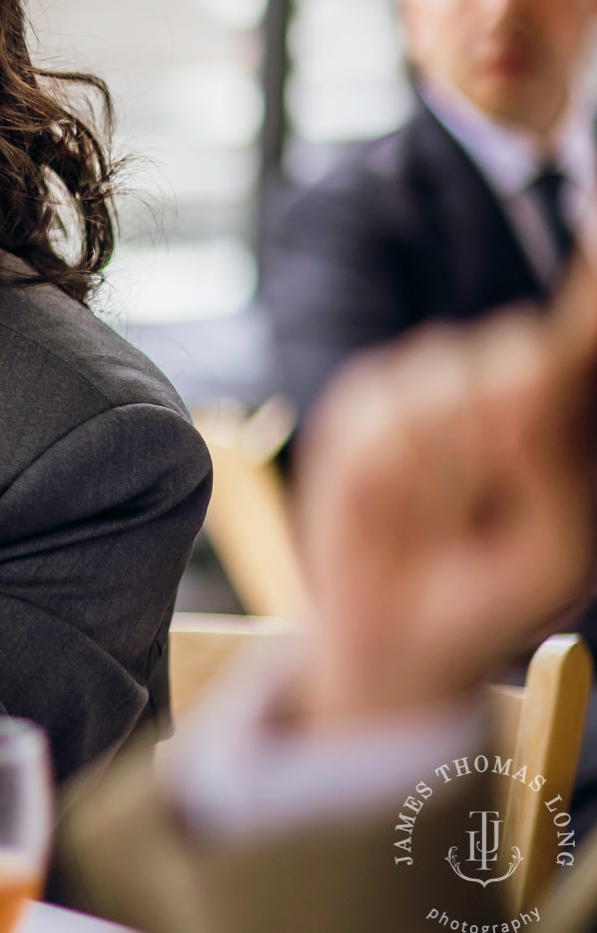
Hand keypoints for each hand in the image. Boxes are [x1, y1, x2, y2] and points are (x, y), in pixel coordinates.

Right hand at [297, 261, 596, 727]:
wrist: (396, 639)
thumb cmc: (491, 593)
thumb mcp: (556, 545)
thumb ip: (553, 465)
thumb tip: (514, 401)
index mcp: (558, 416)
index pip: (574, 337)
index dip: (588, 293)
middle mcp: (493, 388)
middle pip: (513, 352)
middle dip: (506, 423)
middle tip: (490, 502)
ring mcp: (420, 391)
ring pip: (443, 378)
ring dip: (444, 465)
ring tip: (439, 517)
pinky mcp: (358, 410)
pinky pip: (379, 411)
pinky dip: (389, 469)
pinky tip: (393, 507)